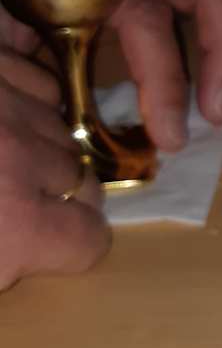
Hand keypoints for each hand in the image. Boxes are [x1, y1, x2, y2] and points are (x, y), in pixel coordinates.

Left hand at [0, 47, 108, 293]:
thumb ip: (7, 263)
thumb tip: (27, 265)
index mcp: (13, 225)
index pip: (87, 239)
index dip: (74, 245)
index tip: (58, 243)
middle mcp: (17, 163)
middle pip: (81, 180)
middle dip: (60, 190)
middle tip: (18, 198)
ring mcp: (2, 107)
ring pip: (61, 127)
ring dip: (44, 141)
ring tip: (6, 154)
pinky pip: (37, 82)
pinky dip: (25, 95)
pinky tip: (3, 112)